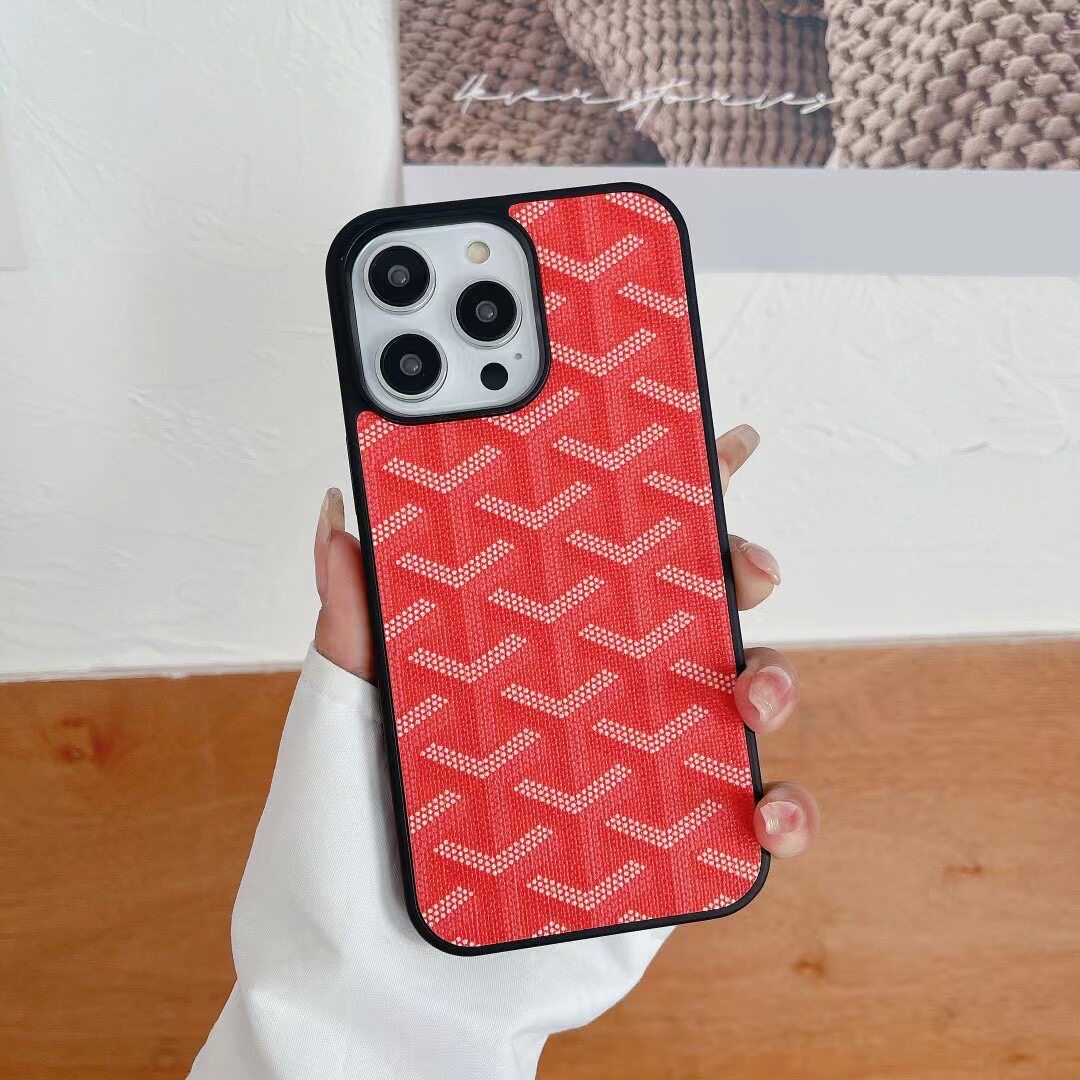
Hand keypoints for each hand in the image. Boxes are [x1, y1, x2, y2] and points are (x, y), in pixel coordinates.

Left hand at [315, 423, 819, 860]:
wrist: (380, 992)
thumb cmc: (346, 855)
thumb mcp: (339, 725)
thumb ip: (351, 626)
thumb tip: (342, 512)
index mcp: (527, 649)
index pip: (600, 551)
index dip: (658, 491)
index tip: (706, 437)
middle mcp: (594, 694)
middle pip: (688, 607)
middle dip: (734, 566)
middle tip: (742, 563)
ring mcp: (639, 764)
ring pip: (735, 696)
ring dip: (774, 676)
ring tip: (751, 692)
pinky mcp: (671, 842)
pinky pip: (749, 815)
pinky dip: (787, 807)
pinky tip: (765, 808)